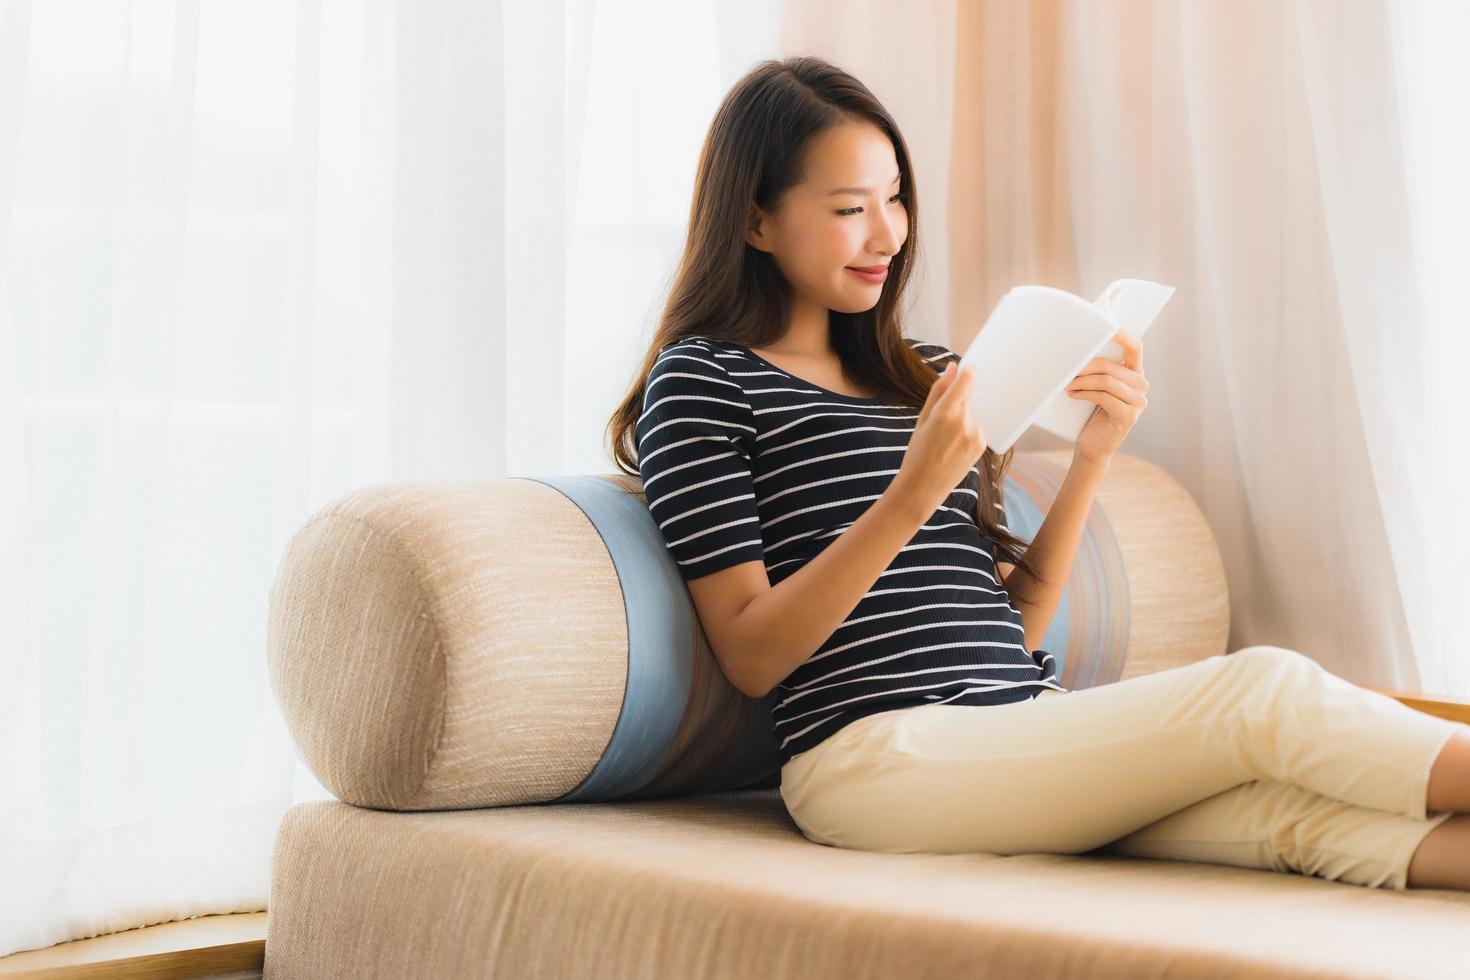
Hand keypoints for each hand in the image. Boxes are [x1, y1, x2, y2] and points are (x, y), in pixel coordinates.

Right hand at [890, 360, 986, 518]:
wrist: (923, 488)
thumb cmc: (917, 453)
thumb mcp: (922, 419)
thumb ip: (938, 391)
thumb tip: (952, 368)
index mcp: (945, 414)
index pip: (966, 381)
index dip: (966, 372)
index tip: (966, 368)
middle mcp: (964, 423)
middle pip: (967, 396)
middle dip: (957, 400)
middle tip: (940, 420)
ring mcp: (975, 435)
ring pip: (971, 412)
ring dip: (962, 416)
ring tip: (944, 438)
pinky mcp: (981, 445)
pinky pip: (976, 427)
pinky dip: (967, 430)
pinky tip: (953, 446)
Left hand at [1064, 327, 1147, 465]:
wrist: (1092, 446)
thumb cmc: (1090, 413)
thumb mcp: (1095, 387)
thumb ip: (1097, 370)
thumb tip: (1078, 348)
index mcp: (1135, 374)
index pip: (1135, 348)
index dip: (1122, 335)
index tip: (1106, 325)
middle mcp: (1141, 386)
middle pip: (1113, 366)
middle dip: (1087, 365)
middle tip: (1067, 369)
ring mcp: (1138, 403)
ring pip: (1108, 381)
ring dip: (1083, 381)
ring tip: (1068, 385)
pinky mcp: (1129, 416)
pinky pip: (1105, 397)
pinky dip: (1085, 394)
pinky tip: (1073, 395)